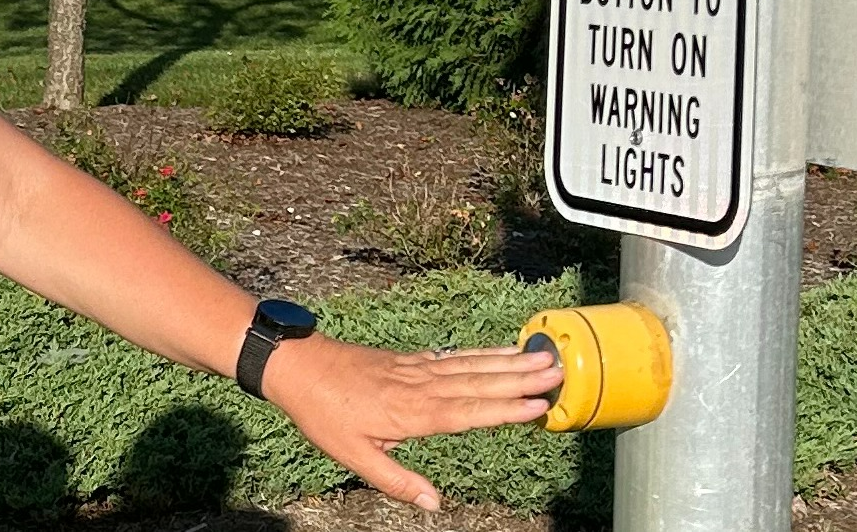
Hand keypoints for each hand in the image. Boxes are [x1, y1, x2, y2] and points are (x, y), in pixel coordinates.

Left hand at [261, 335, 562, 510]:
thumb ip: (396, 480)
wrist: (297, 366)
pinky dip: (481, 353)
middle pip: (478, 382)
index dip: (504, 409)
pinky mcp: (409, 361)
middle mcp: (421, 387)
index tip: (539, 404)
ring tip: (542, 356)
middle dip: (520, 378)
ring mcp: (416, 370)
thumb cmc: (323, 413)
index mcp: (412, 413)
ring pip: (470, 365)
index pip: (468, 412)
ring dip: (508, 362)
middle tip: (559, 370)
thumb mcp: (353, 455)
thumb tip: (434, 504)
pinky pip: (453, 357)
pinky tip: (501, 352)